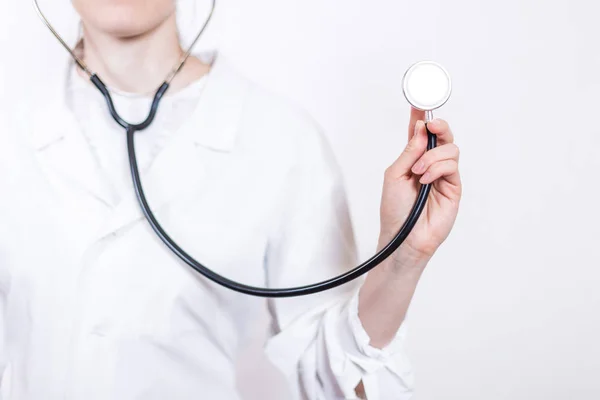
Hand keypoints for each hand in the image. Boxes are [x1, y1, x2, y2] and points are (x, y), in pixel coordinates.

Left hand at [379, 108, 461, 264]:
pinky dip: (437, 168)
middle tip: (431, 124)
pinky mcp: (454, 187)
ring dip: (432, 156)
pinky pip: (452, 166)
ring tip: (418, 172)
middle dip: (438, 125)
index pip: (419, 134)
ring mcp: (443, 175)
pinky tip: (425, 180)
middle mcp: (430, 164)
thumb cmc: (395, 210)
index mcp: (412, 159)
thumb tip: (421, 128)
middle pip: (442, 136)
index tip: (419, 101)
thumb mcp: (394, 175)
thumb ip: (408, 151)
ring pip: (450, 149)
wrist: (403, 237)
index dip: (421, 116)